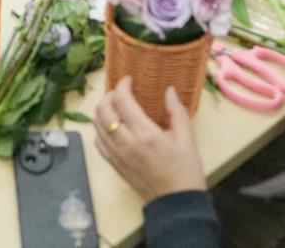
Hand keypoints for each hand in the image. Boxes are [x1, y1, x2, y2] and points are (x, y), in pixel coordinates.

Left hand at [92, 79, 205, 201]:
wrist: (176, 204)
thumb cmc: (186, 170)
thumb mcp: (188, 139)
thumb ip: (177, 112)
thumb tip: (169, 90)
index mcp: (145, 134)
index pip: (122, 101)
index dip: (122, 85)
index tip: (129, 80)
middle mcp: (126, 143)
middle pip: (103, 110)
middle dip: (109, 95)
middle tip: (122, 93)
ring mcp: (117, 155)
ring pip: (96, 125)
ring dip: (103, 110)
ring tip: (116, 106)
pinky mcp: (113, 165)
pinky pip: (98, 142)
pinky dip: (101, 129)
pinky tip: (113, 127)